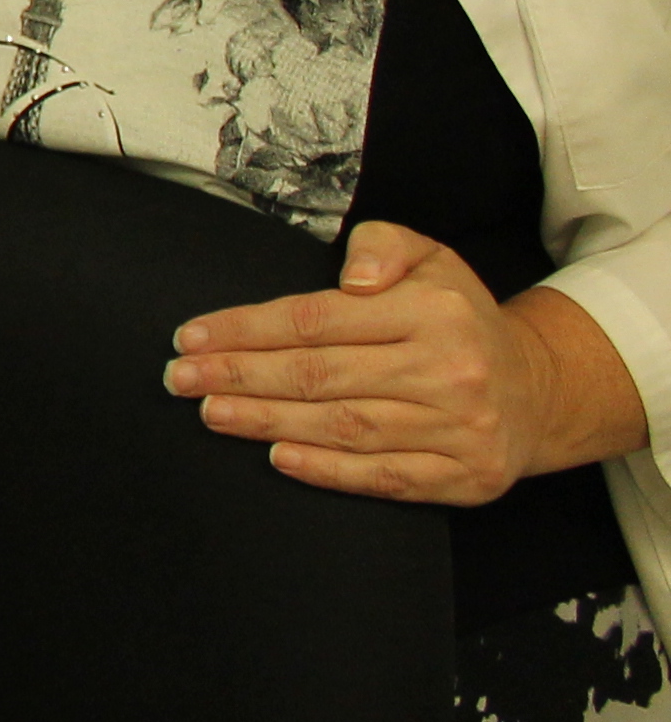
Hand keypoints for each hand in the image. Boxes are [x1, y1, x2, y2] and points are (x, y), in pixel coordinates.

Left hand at [167, 220, 650, 504]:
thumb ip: (382, 244)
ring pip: (344, 427)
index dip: (246, 329)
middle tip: (180, 378)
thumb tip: (353, 275)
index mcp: (433, 311)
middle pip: (319, 376)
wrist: (540, 388)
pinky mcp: (466, 476)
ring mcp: (460, 429)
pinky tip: (277, 457)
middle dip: (239, 376)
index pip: (316, 319)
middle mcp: (449, 370)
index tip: (191, 337)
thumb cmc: (459, 318)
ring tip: (212, 412)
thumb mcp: (431, 258)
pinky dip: (327, 471)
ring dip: (267, 422)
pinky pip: (384, 477)